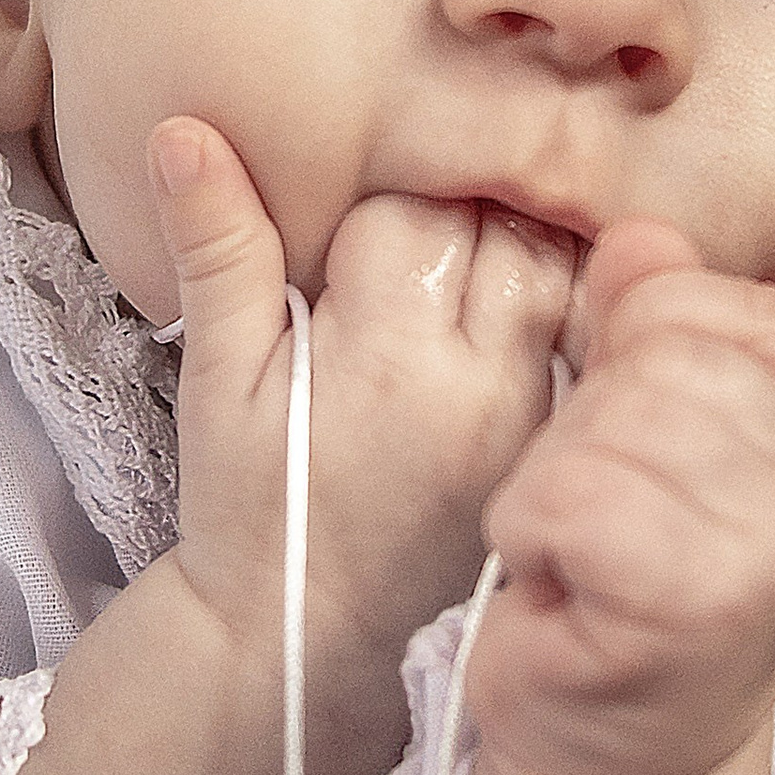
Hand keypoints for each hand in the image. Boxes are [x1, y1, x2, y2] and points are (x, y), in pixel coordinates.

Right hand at [149, 119, 573, 755]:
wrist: (306, 643)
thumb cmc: (253, 505)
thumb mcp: (220, 379)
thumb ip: (219, 250)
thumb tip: (183, 131)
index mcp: (383, 350)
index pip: (419, 209)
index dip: (394, 196)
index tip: (368, 223)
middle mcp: (476, 379)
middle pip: (506, 227)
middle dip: (469, 206)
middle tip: (431, 224)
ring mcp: (532, 417)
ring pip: (564, 274)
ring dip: (527, 247)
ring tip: (477, 260)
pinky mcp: (561, 448)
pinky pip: (591, 345)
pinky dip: (569, 310)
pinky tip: (530, 312)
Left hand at [470, 222, 774, 774]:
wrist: (611, 755)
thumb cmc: (622, 591)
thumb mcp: (642, 435)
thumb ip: (647, 328)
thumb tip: (635, 235)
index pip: (716, 306)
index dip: (634, 361)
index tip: (635, 456)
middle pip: (654, 360)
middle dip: (586, 431)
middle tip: (599, 522)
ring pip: (606, 423)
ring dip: (554, 487)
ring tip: (584, 557)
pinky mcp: (696, 604)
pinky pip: (568, 494)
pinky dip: (534, 534)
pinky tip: (563, 585)